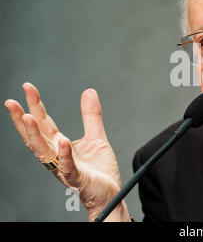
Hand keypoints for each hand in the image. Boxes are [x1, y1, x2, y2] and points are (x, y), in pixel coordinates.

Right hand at [4, 83, 129, 221]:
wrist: (109, 195)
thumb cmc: (99, 171)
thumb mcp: (96, 137)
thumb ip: (91, 116)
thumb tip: (88, 91)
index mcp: (59, 145)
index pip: (44, 123)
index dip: (35, 105)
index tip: (28, 87)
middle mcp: (57, 157)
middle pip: (36, 136)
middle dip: (23, 119)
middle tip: (11, 101)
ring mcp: (65, 168)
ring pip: (44, 152)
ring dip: (35, 135)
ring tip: (28, 117)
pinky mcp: (78, 179)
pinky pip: (68, 167)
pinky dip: (64, 154)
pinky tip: (62, 141)